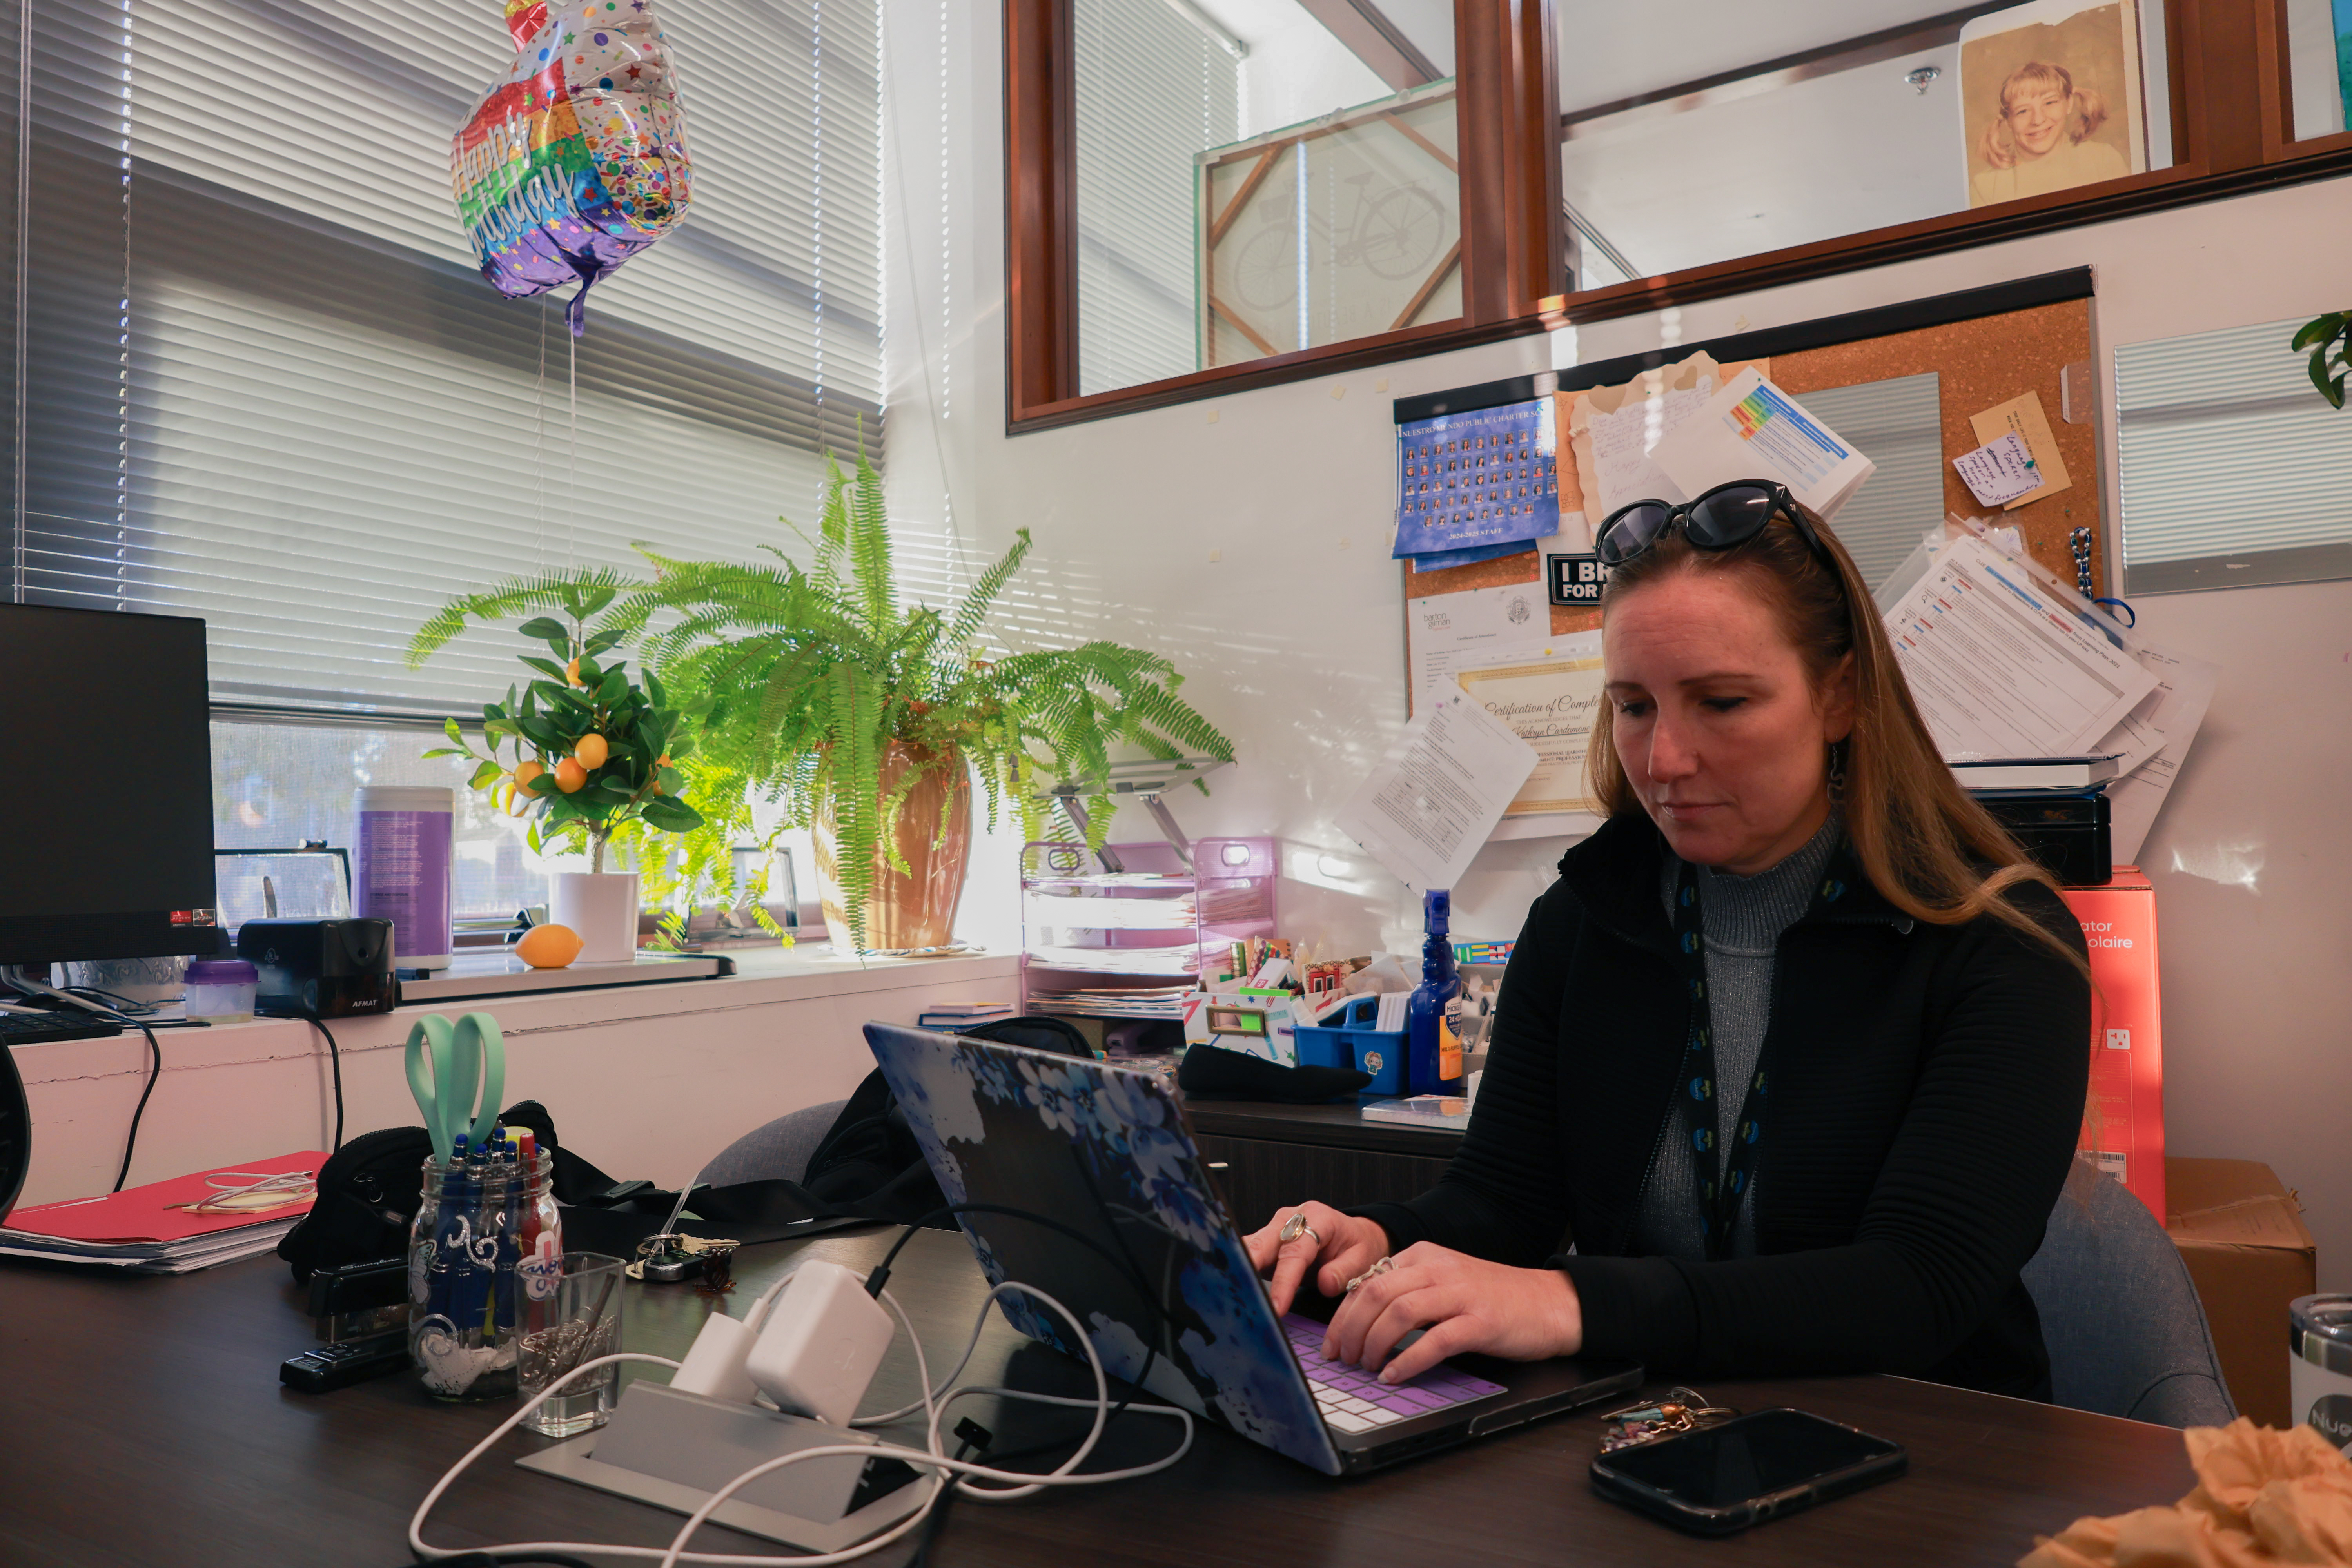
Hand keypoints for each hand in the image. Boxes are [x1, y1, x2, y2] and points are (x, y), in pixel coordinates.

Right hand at [1242, 1202, 1388, 1315]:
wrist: (1353, 1235)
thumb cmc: (1357, 1246)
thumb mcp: (1363, 1258)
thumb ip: (1345, 1271)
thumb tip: (1325, 1283)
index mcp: (1316, 1218)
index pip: (1295, 1252)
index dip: (1284, 1281)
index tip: (1277, 1306)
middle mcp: (1290, 1218)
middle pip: (1263, 1243)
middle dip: (1248, 1268)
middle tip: (1237, 1294)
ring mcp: (1274, 1227)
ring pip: (1251, 1246)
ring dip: (1239, 1269)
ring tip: (1227, 1292)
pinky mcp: (1266, 1241)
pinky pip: (1250, 1254)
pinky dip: (1240, 1270)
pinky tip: (1231, 1287)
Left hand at [1321, 1242, 1582, 1385]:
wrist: (1550, 1303)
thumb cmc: (1494, 1298)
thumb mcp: (1444, 1284)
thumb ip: (1408, 1292)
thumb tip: (1363, 1320)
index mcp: (1424, 1257)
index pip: (1368, 1281)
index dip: (1342, 1315)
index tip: (1331, 1343)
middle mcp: (1438, 1269)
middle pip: (1376, 1294)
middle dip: (1349, 1330)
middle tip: (1342, 1358)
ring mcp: (1460, 1294)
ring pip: (1399, 1312)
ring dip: (1374, 1344)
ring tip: (1366, 1368)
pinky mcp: (1481, 1321)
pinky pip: (1435, 1340)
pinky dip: (1408, 1360)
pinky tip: (1394, 1375)